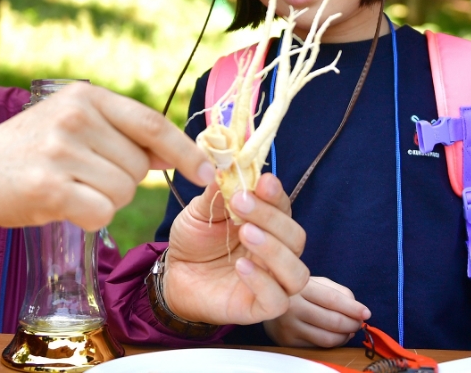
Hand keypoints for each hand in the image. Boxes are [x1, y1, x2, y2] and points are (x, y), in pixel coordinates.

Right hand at [0, 82, 214, 248]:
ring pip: (123, 192)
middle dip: (122, 180)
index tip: (206, 170)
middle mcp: (75, 118)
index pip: (151, 123)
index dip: (184, 150)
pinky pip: (101, 213)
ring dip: (103, 199)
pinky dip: (89, 217)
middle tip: (82, 174)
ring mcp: (60, 151)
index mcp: (85, 96)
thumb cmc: (28, 151)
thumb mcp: (72, 124)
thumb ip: (120, 133)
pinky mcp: (50, 187)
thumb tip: (176, 154)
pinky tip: (61, 205)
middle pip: (139, 166)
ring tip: (68, 187)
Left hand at [162, 173, 308, 325]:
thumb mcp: (200, 210)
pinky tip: (241, 266)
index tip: (263, 181)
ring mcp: (271, 281)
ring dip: (275, 250)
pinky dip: (263, 283)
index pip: (284, 207)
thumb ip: (217, 191)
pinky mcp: (259, 307)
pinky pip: (277, 301)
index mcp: (267, 224)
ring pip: (297, 272)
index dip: (276, 194)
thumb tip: (228, 163)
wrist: (174, 273)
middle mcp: (277, 252)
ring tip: (246, 233)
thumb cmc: (194, 239)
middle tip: (241, 202)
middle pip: (295, 237)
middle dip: (271, 218)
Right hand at [264, 277, 370, 347]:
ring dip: (345, 336)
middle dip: (353, 324)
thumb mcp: (315, 282)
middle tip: (359, 323)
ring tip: (349, 330)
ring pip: (328, 338)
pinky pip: (318, 347)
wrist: (264, 301)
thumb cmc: (297, 292)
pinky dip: (333, 343)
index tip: (367, 313)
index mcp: (300, 287)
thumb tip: (357, 310)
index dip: (353, 308)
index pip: (333, 300)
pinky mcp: (286, 341)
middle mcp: (292, 306)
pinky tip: (335, 336)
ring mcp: (288, 326)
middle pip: (333, 321)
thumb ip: (338, 291)